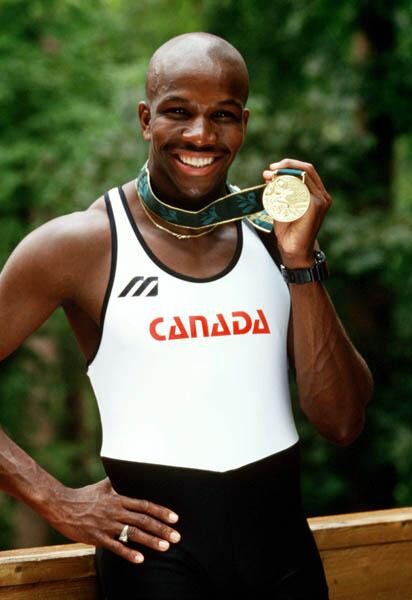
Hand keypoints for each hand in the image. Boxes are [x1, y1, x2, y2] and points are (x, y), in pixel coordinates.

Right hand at [45, 478, 180, 563]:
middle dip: (162, 529)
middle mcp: (116, 511)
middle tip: (177, 537)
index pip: (145, 505)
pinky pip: (115, 547)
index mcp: (118, 498)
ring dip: (151, 541)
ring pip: (133, 533)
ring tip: (165, 547)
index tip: (175, 518)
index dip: (161, 511)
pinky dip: (129, 553)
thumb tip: (126, 469)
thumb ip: (117, 481)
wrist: (61, 504)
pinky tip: (140, 559)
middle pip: (143, 520)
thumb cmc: (83, 495)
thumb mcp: (102, 485)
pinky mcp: (96, 537)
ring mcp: (107, 525)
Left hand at [263, 158, 331, 267]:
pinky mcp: (316, 206)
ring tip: (269, 179)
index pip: (305, 170)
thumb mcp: (281, 205)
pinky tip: (275, 190)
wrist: (293, 249)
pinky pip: (301, 189)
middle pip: (306, 169)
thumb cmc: (288, 229)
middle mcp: (322, 195)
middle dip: (286, 166)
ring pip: (304, 176)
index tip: (271, 168)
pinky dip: (288, 186)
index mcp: (316, 193)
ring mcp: (321, 200)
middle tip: (270, 170)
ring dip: (284, 175)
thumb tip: (269, 175)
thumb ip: (279, 190)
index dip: (289, 165)